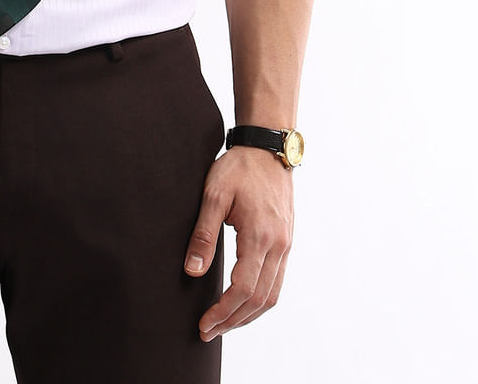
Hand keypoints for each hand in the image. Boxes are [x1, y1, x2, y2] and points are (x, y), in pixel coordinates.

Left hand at [182, 145, 293, 340]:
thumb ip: (203, 234)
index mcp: (260, 235)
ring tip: (223, 324)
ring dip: (248, 315)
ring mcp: (285, 245)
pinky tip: (242, 304)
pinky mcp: (286, 242)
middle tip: (208, 331)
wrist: (268, 147)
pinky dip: (260, 300)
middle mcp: (278, 246)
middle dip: (233, 321)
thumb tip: (192, 271)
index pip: (243, 288)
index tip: (204, 324)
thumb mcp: (213, 194)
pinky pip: (277, 282)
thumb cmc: (239, 167)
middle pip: (259, 300)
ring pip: (272, 296)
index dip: (223, 311)